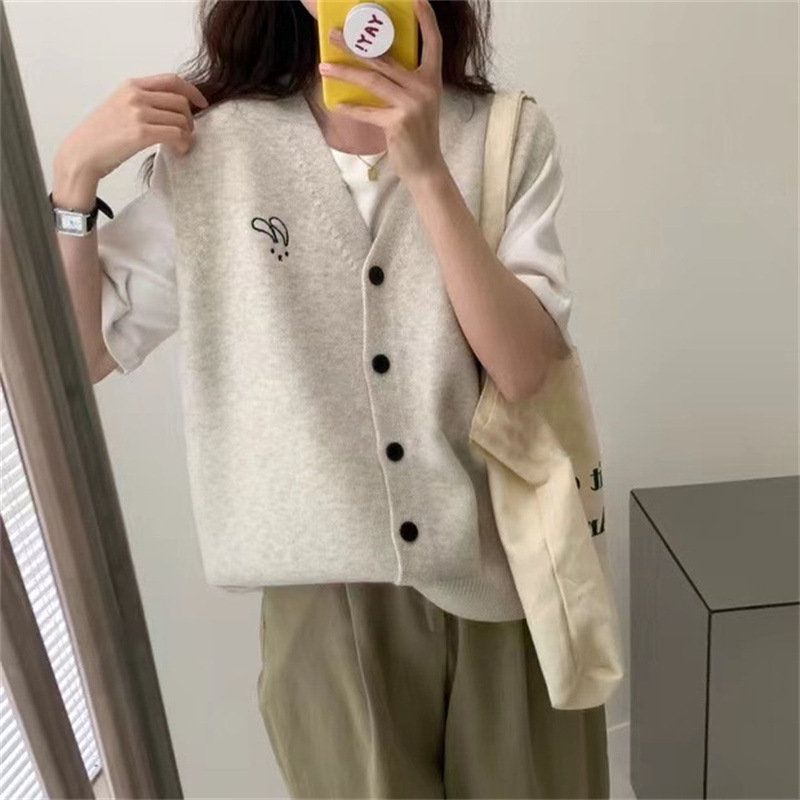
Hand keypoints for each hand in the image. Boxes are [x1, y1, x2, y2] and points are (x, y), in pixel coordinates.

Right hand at [55, 73, 207, 183]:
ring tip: (180, 145)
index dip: (192, 91)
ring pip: (181, 119)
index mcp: (132, 86)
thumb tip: (173, 108)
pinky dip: (183, 144)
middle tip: (186, 134)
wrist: (82, 153)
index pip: (171, 80)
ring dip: (186, 135)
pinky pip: (176, 134)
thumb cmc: (101, 135)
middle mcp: (136, 95)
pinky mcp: (142, 133)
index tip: (202, 103)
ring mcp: (139, 113)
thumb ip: (143, 101)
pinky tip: (178, 151)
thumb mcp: (119, 106)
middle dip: (190, 120)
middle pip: (181, 102)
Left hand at [319, 0, 445, 184]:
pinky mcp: (398, 123)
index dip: (426, 20)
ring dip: (345, 72)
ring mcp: (411, 105)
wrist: (426, 167)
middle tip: (334, 34)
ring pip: (372, 80)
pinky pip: (368, 111)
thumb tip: (371, 66)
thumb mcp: (418, 103)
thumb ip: (403, 84)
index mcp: (432, 80)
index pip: (433, 43)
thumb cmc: (417, 134)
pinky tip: (336, 104)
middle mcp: (424, 88)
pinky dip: (351, 109)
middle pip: (386, 57)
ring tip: (324, 67)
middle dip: (357, 44)